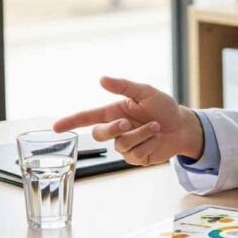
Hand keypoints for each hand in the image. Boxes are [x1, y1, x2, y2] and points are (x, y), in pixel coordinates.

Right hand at [52, 76, 204, 166]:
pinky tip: (157, 138)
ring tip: (156, 126)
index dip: (70, 122)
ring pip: (121, 144)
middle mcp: (116, 129)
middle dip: (113, 129)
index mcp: (114, 111)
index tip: (55, 127)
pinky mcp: (136, 158)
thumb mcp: (145, 92)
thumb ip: (124, 86)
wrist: (182, 126)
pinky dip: (149, 144)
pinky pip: (135, 154)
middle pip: (100, 134)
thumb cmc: (163, 107)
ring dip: (141, 134)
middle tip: (127, 122)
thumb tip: (102, 79)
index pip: (87, 118)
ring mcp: (125, 145)